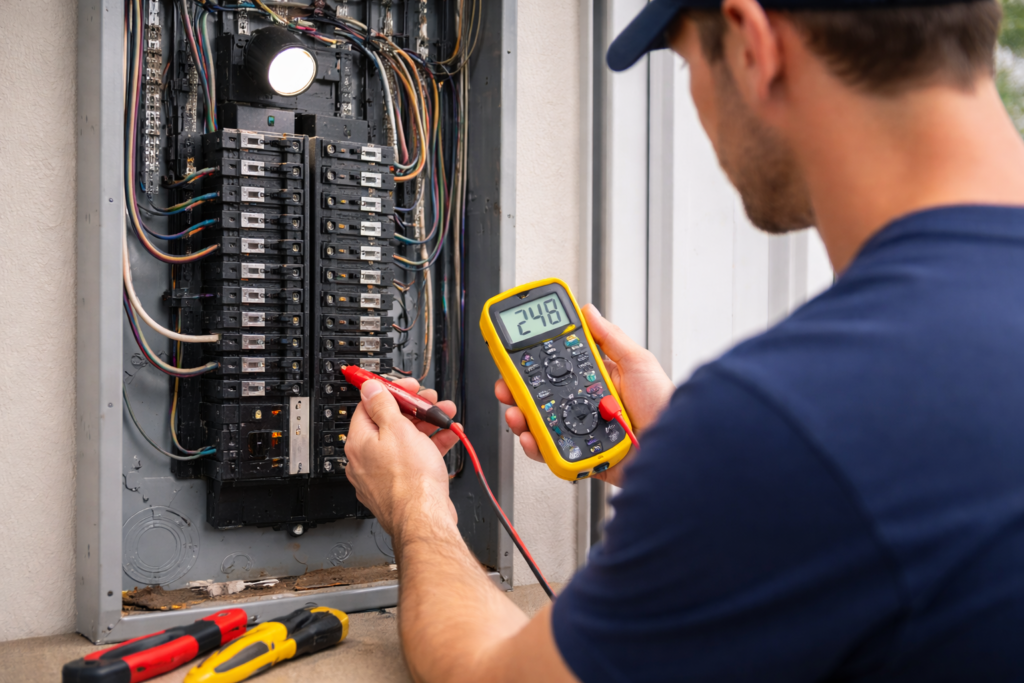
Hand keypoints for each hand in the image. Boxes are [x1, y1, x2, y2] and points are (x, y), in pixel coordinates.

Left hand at [345, 377, 459, 536]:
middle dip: (415, 408)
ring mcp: (383, 475)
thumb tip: (369, 388)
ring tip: (446, 416)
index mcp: (359, 443)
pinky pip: (414, 459)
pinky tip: (448, 437)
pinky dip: (430, 446)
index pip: (369, 406)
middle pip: (389, 423)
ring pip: (405, 441)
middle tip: (430, 401)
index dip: (391, 391)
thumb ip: (383, 405)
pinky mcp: (401, 487)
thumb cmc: (410, 481)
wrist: (424, 518)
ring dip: (427, 425)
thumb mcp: (398, 429)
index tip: (406, 386)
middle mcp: (366, 460)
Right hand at [496, 304, 674, 486]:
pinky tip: (530, 437)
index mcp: (596, 381)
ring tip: (516, 413)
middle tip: (507, 386)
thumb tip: (588, 312)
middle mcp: (585, 405)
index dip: (533, 364)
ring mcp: (581, 430)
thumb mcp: (638, 361)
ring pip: (540, 423)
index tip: (516, 357)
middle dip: (518, 391)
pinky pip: (551, 451)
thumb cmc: (664, 405)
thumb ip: (610, 337)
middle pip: (541, 397)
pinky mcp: (581, 454)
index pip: (556, 369)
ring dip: (521, 417)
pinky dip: (536, 446)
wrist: (675, 446)